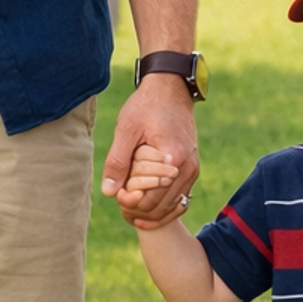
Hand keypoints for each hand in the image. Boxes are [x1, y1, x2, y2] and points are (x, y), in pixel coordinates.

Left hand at [101, 79, 198, 225]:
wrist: (171, 88)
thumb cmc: (147, 105)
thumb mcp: (126, 129)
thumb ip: (118, 161)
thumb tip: (109, 192)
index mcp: (173, 159)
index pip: (150, 199)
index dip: (130, 203)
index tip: (116, 195)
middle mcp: (187, 168)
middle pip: (161, 207)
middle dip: (138, 211)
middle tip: (120, 204)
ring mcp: (193, 170)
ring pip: (172, 207)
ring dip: (151, 213)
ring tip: (130, 209)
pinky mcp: (192, 168)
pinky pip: (181, 199)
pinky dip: (164, 208)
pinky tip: (146, 208)